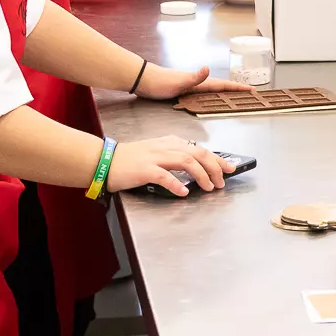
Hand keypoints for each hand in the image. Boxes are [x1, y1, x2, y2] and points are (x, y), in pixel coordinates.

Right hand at [104, 135, 235, 195]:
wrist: (105, 160)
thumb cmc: (130, 159)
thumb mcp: (156, 152)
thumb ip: (175, 156)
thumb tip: (196, 168)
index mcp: (170, 142)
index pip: (200, 148)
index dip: (217, 158)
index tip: (230, 168)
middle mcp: (166, 147)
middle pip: (198, 153)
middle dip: (214, 167)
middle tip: (222, 181)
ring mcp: (155, 157)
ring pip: (186, 162)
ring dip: (201, 175)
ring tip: (209, 187)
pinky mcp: (144, 169)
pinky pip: (164, 176)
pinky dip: (176, 184)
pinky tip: (184, 192)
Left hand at [135, 64, 253, 100]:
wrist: (144, 80)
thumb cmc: (160, 82)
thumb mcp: (178, 81)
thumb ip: (194, 77)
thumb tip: (207, 69)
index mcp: (199, 82)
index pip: (223, 85)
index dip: (237, 88)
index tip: (252, 90)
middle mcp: (197, 83)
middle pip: (221, 87)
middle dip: (236, 90)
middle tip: (249, 94)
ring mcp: (191, 87)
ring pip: (213, 91)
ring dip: (225, 93)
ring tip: (235, 97)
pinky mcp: (184, 92)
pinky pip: (204, 95)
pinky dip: (212, 97)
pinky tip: (210, 100)